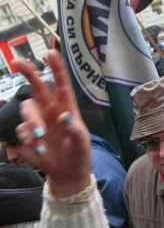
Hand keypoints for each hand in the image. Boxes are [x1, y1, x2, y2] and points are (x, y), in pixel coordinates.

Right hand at [13, 50, 91, 197]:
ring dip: (31, 122)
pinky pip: (22, 130)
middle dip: (28, 73)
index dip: (57, 69)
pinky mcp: (29, 135)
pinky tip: (39, 150)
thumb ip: (74, 130)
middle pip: (37, 88)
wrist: (68, 175)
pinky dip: (28, 139)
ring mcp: (39, 123)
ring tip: (40, 138)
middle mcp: (51, 112)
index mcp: (68, 109)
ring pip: (26, 110)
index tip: (51, 52)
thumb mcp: (82, 145)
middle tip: (17, 62)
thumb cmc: (80, 157)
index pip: (62, 86)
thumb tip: (64, 116)